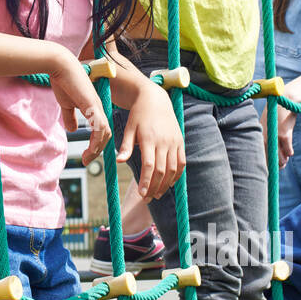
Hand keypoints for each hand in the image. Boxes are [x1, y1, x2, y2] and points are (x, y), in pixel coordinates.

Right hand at [49, 50, 110, 163]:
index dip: (96, 143)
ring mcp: (97, 107)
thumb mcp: (66, 104)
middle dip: (97, 149)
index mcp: (94, 107)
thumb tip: (72, 129)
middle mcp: (98, 108)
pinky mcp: (92, 106)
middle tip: (87, 160)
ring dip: (96, 148)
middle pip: (106, 134)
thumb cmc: (63, 81)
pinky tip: (89, 149)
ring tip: (87, 158)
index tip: (87, 155)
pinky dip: (96, 141)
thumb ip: (70, 116)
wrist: (61, 66)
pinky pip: (99, 128)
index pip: (101, 129)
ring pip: (104, 133)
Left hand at [115, 81, 185, 200]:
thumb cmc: (138, 115)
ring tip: (157, 194)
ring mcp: (174, 142)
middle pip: (161, 171)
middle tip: (147, 199)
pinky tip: (169, 184)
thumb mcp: (129, 128)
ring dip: (165, 184)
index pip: (149, 165)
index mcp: (149, 139)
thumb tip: (119, 162)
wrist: (156, 100)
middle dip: (154, 187)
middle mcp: (164, 142)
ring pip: (172, 169)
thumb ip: (126, 146)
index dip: (146, 181)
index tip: (142, 194)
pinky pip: (181, 163)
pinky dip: (176, 175)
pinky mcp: (180, 142)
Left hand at [261, 105, 294, 168]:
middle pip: (267, 153)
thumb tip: (278, 150)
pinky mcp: (284, 133)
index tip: (269, 166)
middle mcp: (265, 134)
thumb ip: (271, 134)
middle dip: (273, 162)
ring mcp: (274, 134)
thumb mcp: (271, 122)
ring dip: (282, 159)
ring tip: (284, 163)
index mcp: (260, 131)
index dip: (264, 159)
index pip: (259, 149)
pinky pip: (287, 148)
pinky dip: (289, 152)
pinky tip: (290, 154)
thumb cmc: (280, 112)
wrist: (287, 99)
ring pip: (277, 153)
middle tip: (280, 167)